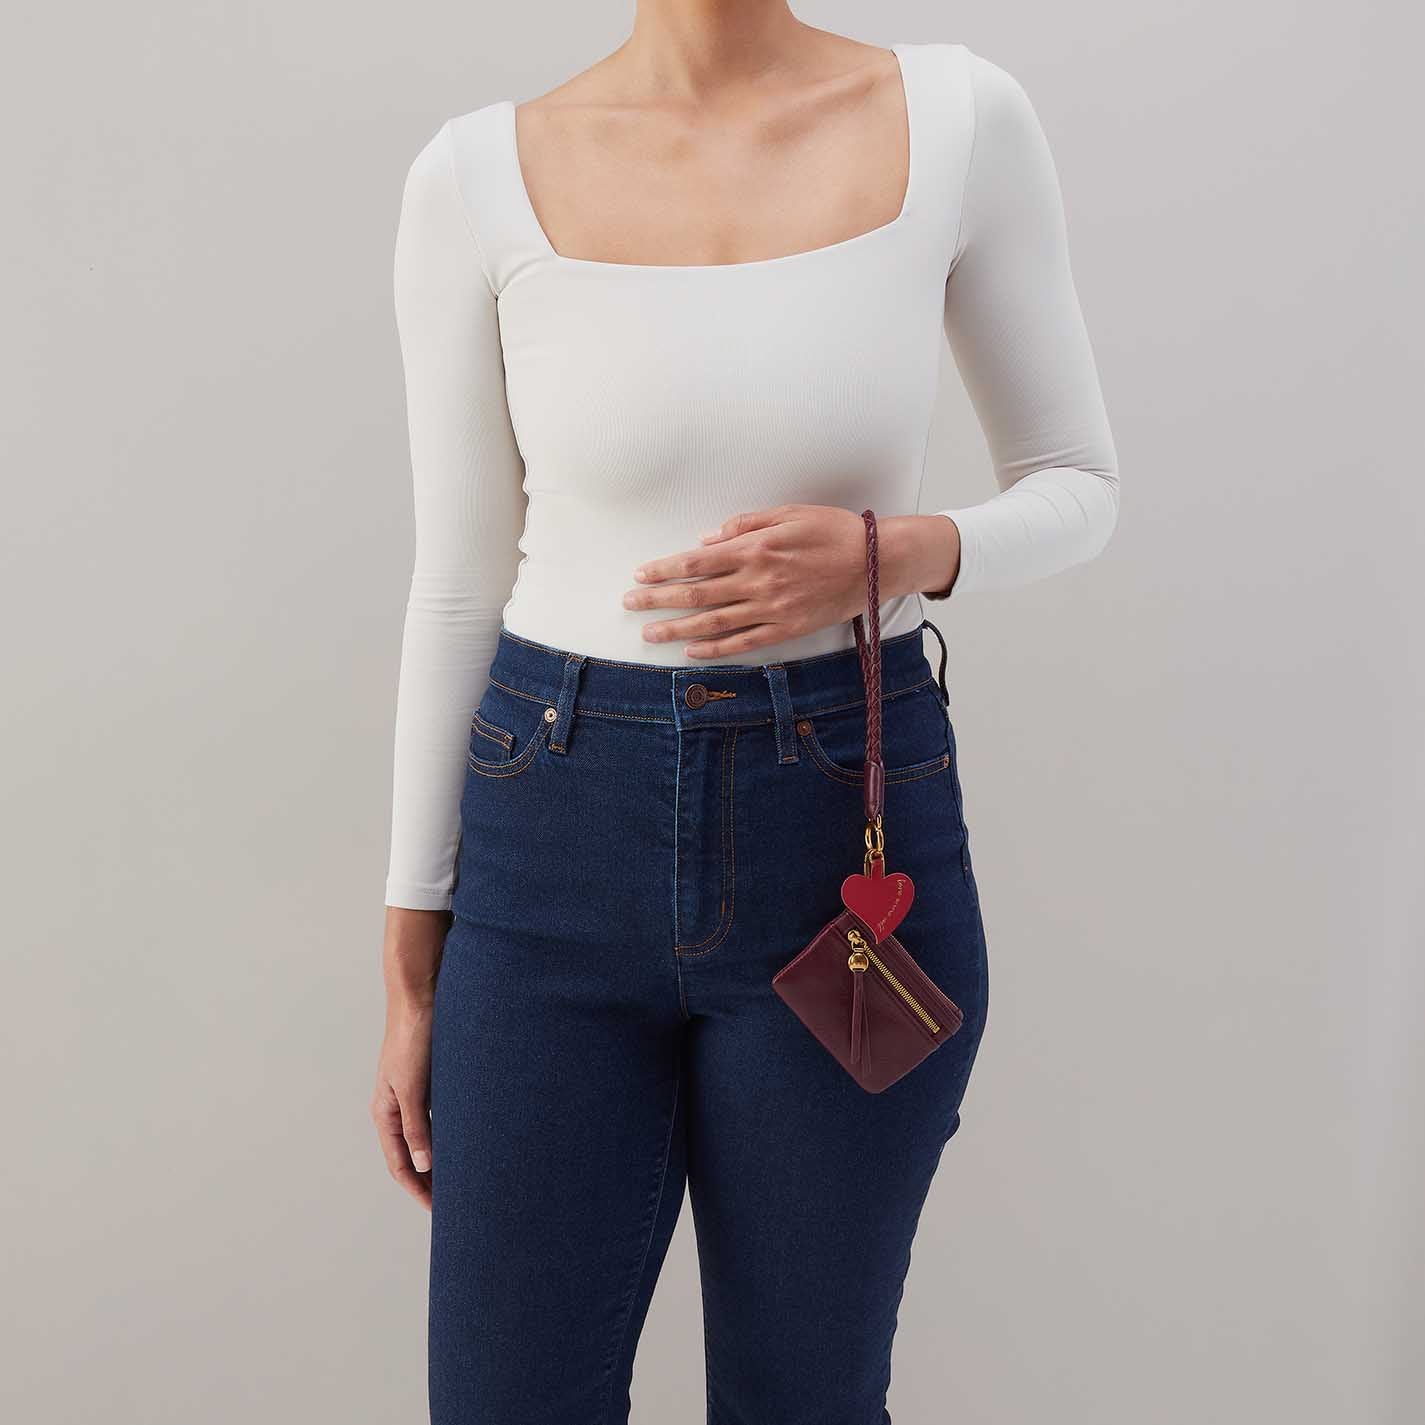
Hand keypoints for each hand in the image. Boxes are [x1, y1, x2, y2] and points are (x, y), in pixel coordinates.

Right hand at [371, 907, 446, 1209]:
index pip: (401, 1164)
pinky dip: (453, 1133)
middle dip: (432, 1179)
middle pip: (414, 1154)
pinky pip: (442, 1116)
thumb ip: (418, 1126)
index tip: (439, 1211)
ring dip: (444, 1157)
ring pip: (429, 1136)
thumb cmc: (412, 1037)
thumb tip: (423, 1165)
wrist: (422, 994)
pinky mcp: (433, 1078)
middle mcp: (399, 1106)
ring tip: (467, 1177)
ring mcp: (415, 1092)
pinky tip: (471, 1140)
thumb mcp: (413, 1086)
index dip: (419, 1189)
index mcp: (386, 1112)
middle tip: (457, 1202)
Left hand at [621, 505, 961, 658]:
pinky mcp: (787, 628)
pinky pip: (743, 642)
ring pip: (713, 623)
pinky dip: (714, 648)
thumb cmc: (833, 531)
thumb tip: (706, 539)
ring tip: (648, 632)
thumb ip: (745, 525)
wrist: (877, 562)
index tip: (640, 573)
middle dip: (658, 599)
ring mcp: (772, 609)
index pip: (697, 562)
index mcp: (756, 549)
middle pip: (696, 595)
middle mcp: (758, 582)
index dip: (664, 569)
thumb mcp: (789, 513)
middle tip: (629, 602)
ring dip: (676, 628)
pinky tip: (691, 650)